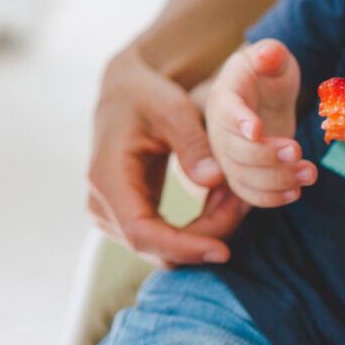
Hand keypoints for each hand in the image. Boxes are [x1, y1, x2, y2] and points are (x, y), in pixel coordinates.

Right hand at [88, 47, 250, 265]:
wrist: (123, 93)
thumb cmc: (145, 96)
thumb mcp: (172, 109)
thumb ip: (193, 144)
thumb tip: (214, 181)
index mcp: (107, 176)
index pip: (140, 232)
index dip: (182, 248)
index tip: (224, 251)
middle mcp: (101, 203)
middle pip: (156, 247)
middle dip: (205, 236)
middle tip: (243, 202)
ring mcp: (110, 213)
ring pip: (163, 250)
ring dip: (205, 233)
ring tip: (234, 196)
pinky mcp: (127, 215)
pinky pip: (164, 240)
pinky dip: (197, 230)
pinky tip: (220, 202)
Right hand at [207, 39, 316, 207]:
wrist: (259, 96)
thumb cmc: (265, 75)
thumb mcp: (270, 59)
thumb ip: (270, 54)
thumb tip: (269, 55)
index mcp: (223, 98)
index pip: (224, 112)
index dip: (238, 122)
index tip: (258, 130)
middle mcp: (217, 130)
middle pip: (230, 150)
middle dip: (265, 156)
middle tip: (296, 151)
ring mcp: (225, 154)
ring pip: (241, 176)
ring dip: (275, 180)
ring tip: (309, 172)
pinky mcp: (239, 173)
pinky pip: (247, 193)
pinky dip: (270, 198)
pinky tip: (295, 192)